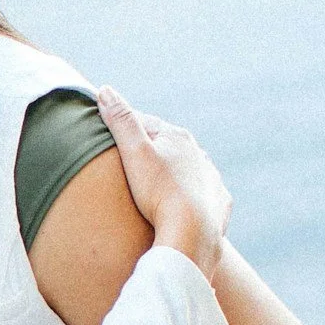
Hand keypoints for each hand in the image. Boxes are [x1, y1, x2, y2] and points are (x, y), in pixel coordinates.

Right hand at [96, 86, 230, 282]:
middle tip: (131, 160)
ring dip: (175, 172)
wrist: (193, 234)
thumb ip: (121, 121)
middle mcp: (199, 154)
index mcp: (178, 137)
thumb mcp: (134, 153)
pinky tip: (185, 206)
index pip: (146, 124)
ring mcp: (211, 179)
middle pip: (169, 146)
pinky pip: (204, 196)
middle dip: (152, 150)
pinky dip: (193, 196)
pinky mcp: (218, 204)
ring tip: (159, 185)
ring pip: (190, 170)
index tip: (107, 132)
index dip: (124, 127)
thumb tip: (105, 89)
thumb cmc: (159, 193)